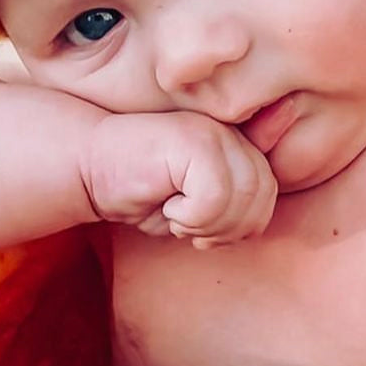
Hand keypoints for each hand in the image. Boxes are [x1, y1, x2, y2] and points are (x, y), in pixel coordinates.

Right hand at [81, 111, 277, 247]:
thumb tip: (278, 160)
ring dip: (207, 225)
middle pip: (262, 196)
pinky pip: (216, 197)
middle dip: (226, 229)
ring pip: (242, 198)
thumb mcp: (196, 203)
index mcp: (236, 144)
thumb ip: (236, 194)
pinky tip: (167, 206)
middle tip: (188, 228)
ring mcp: (212, 133)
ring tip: (176, 216)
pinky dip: (191, 216)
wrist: (86, 167)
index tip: (205, 233)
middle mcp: (229, 132)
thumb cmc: (141, 189)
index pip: (268, 192)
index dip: (241, 224)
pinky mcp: (193, 140)